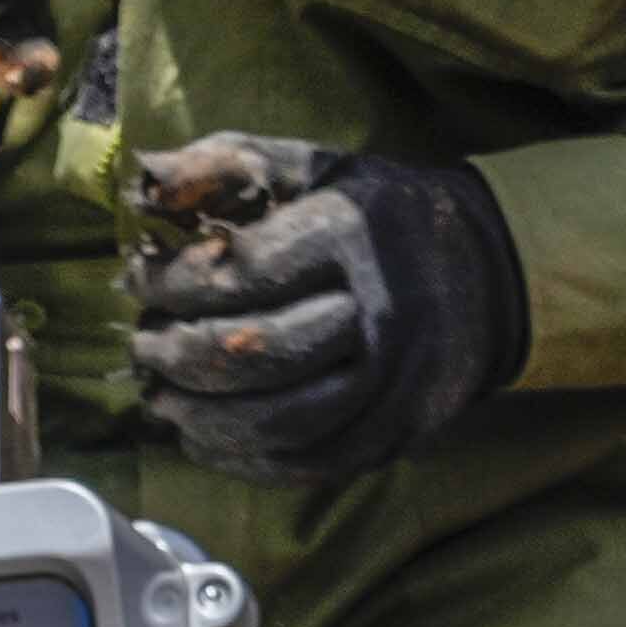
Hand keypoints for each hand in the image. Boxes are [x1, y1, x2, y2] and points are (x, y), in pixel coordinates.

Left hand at [124, 133, 526, 481]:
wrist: (489, 272)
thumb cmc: (379, 214)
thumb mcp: (312, 166)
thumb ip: (226, 163)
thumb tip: (144, 180)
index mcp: (352, 234)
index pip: (240, 272)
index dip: (171, 283)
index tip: (136, 281)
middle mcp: (380, 310)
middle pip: (256, 353)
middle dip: (178, 355)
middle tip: (141, 347)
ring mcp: (397, 381)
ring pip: (281, 420)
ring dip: (202, 417)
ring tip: (161, 397)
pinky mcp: (400, 432)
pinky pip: (311, 463)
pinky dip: (245, 459)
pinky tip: (204, 439)